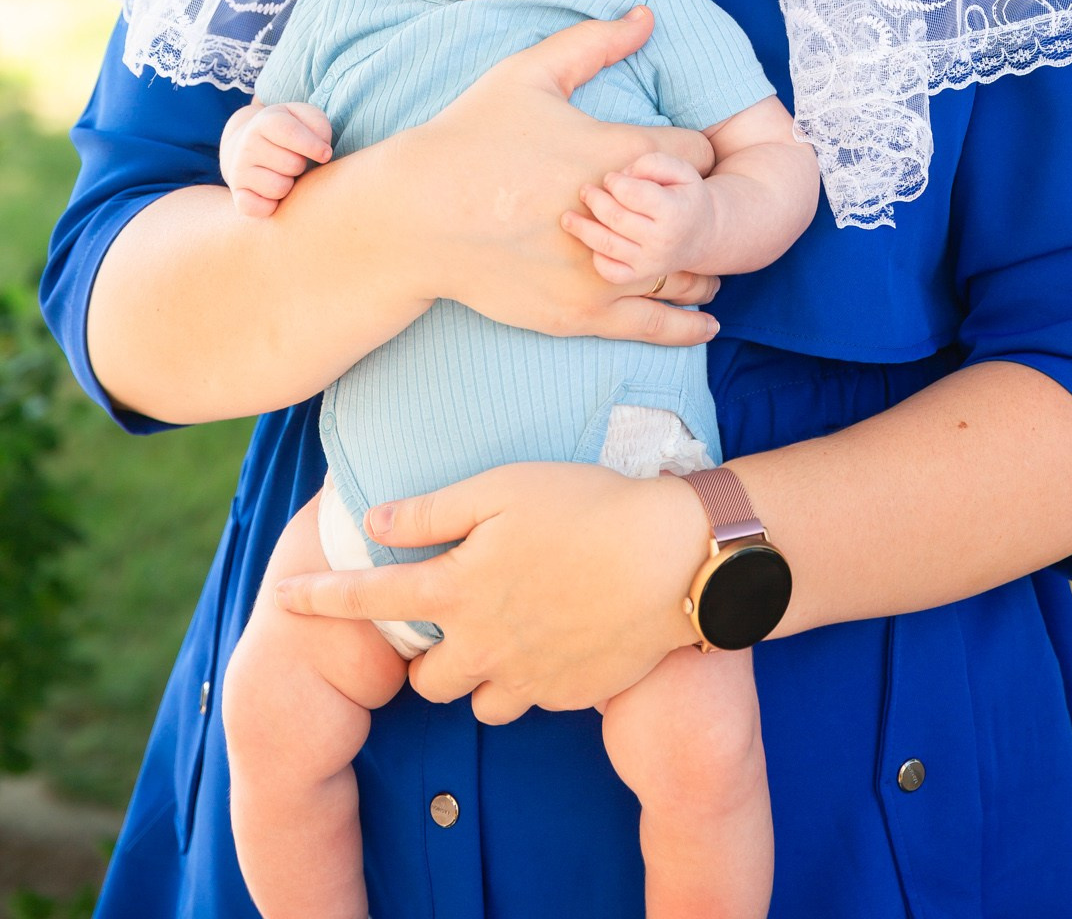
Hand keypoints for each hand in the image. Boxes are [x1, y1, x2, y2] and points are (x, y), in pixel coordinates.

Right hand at [219, 101, 332, 218]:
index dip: (313, 145)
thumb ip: (318, 125)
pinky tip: (273, 194)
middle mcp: (247, 146)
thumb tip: (323, 152)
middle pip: (292, 164)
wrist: (249, 146)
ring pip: (279, 188)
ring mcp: (239, 171)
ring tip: (285, 175)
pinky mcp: (238, 195)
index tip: (326, 154)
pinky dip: (271, 206)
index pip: (291, 132)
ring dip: (290, 185)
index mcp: (265, 122)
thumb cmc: (289, 133)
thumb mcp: (304, 118)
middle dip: (302, 165)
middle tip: (296, 161)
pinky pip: (258, 208)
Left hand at [274, 461, 711, 721]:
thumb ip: (435, 508)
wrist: (674, 558)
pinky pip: (529, 698)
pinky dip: (528, 675)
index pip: (369, 599)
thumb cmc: (588, 504)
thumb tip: (375, 521)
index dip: (320, 598)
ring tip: (508, 626)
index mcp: (459, 587)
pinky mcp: (569, 694)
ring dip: (477, 671)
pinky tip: (555, 633)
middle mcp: (483, 644)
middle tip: (456, 611)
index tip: (283, 597)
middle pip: (422, 678)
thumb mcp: (505, 485)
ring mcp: (528, 676)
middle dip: (424, 653)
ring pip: (476, 699)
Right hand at [386, 6, 721, 345]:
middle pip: (699, 217)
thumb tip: (647, 16)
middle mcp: (622, 218)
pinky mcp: (583, 313)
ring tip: (697, 254)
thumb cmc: (471, 137)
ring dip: (698, 261)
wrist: (416, 216)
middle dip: (698, 209)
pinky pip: (656, 325)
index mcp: (617, 153)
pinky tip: (705, 320)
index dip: (695, 154)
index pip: (698, 155)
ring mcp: (604, 272)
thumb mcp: (529, 73)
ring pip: (687, 274)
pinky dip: (687, 323)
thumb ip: (595, 42)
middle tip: (690, 205)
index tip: (681, 157)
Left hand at [562, 151, 711, 282]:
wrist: (702, 235)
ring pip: (607, 245)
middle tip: (586, 190)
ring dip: (582, 228)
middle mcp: (661, 240)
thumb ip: (653, 163)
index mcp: (674, 211)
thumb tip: (621, 176)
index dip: (615, 182)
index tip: (611, 178)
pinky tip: (591, 241)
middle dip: (594, 200)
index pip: (633, 194)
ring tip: (567, 217)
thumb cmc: (684, 196)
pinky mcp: (639, 275)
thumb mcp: (682, 170)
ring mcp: (650, 262)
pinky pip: (609, 271)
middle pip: (616, 218)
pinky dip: (595, 256)